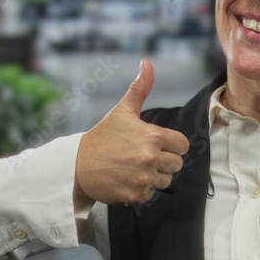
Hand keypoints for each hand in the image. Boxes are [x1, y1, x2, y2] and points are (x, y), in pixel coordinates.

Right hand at [73, 59, 189, 205]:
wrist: (77, 166)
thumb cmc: (102, 137)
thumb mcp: (122, 111)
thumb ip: (140, 88)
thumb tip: (147, 63)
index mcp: (153, 136)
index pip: (182, 145)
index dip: (171, 145)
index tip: (157, 144)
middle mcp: (151, 158)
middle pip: (176, 164)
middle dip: (163, 161)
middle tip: (142, 157)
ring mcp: (144, 178)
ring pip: (166, 180)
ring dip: (154, 176)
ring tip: (134, 168)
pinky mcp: (136, 195)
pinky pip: (151, 194)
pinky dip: (141, 189)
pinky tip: (127, 180)